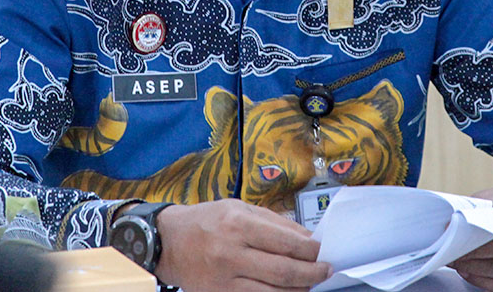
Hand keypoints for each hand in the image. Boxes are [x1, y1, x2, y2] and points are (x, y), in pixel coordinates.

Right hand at [154, 199, 331, 291]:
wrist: (167, 242)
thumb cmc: (206, 220)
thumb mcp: (238, 208)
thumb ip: (274, 222)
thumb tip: (307, 238)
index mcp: (237, 223)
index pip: (285, 240)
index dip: (310, 250)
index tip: (323, 251)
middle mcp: (231, 252)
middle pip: (283, 270)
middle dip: (311, 273)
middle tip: (325, 271)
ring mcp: (225, 278)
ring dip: (299, 290)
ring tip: (311, 285)